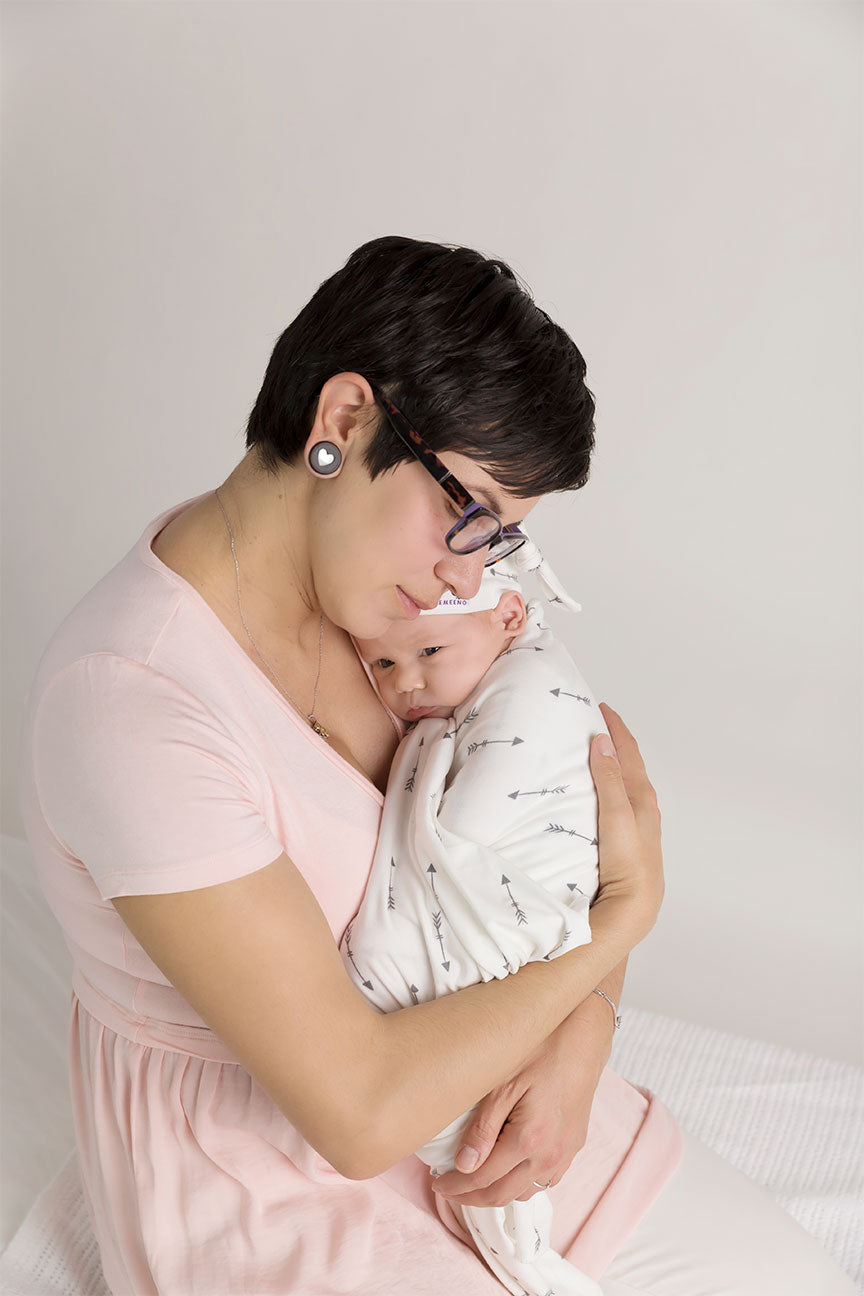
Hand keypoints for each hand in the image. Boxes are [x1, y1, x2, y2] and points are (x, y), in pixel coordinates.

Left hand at [430, 1019, 604, 1207]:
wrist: (584, 1037)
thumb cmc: (541, 1051)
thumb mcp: (503, 1083)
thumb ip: (483, 1128)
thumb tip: (463, 1165)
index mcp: (529, 1139)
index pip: (483, 1179)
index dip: (456, 1186)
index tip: (437, 1183)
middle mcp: (550, 1155)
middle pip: (503, 1195)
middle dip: (471, 1198)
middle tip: (447, 1189)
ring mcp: (566, 1153)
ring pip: (525, 1193)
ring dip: (497, 1193)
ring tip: (472, 1181)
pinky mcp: (574, 1146)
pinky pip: (544, 1180)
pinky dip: (521, 1184)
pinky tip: (507, 1170)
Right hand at [588, 702, 664, 944]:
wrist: (633, 910)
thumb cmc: (628, 865)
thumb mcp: (616, 816)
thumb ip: (609, 780)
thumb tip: (601, 741)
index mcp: (642, 800)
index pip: (629, 755)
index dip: (616, 730)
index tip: (602, 708)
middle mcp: (644, 812)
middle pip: (631, 769)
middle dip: (616, 746)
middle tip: (597, 725)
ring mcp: (637, 830)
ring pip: (627, 788)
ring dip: (614, 768)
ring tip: (595, 756)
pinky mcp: (627, 845)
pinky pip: (620, 806)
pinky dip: (611, 790)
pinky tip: (598, 799)